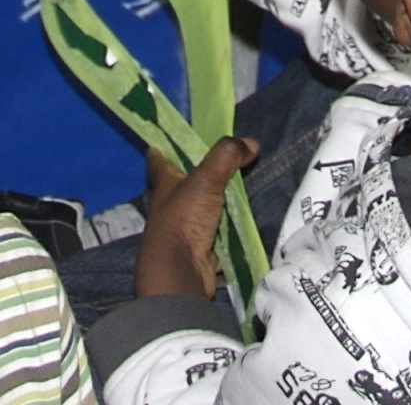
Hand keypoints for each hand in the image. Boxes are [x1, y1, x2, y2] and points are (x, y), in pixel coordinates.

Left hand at [131, 137, 257, 300]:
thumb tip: (251, 143)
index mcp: (164, 184)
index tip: (170, 139)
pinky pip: (217, 234)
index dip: (163, 149)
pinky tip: (244, 220)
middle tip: (225, 160)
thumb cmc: (184, 219)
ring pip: (202, 209)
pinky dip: (228, 229)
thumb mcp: (206, 179)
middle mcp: (170, 204)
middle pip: (184, 184)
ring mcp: (185, 229)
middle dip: (200, 173)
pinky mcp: (200, 249)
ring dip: (218, 202)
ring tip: (242, 188)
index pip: (159, 160)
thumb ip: (227, 156)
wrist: (180, 271)